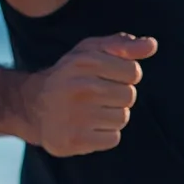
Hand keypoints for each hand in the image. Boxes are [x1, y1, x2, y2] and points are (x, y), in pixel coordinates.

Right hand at [24, 33, 157, 156]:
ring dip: (110, 116)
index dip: (124, 75)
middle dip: (117, 96)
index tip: (106, 76)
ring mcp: (77, 115)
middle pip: (129, 96)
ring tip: (89, 110)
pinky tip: (85, 126)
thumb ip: (121, 45)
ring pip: (122, 118)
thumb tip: (151, 44)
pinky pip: (113, 138)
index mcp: (85, 61)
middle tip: (95, 94)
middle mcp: (81, 87)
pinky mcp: (76, 139)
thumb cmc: (70, 75)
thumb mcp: (89, 52)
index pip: (133, 71)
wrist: (32, 106)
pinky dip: (103, 134)